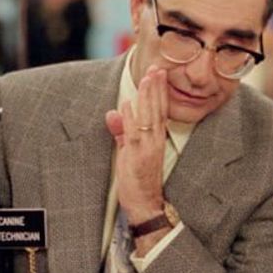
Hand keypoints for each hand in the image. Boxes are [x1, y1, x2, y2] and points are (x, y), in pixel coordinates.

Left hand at [105, 65, 168, 224]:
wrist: (146, 204)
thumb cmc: (139, 180)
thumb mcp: (129, 152)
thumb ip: (122, 132)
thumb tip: (114, 113)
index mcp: (156, 139)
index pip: (159, 110)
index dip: (159, 92)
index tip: (159, 74)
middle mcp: (155, 141)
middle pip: (157, 109)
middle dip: (156, 88)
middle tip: (157, 68)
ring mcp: (147, 148)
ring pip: (148, 117)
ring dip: (147, 97)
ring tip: (148, 78)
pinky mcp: (137, 156)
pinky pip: (135, 134)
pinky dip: (132, 119)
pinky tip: (130, 104)